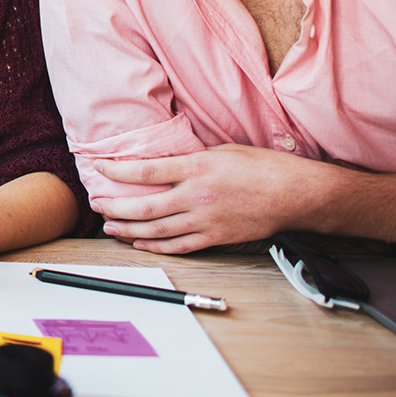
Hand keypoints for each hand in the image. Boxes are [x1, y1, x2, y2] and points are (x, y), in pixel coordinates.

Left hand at [94, 144, 319, 252]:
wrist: (298, 194)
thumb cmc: (265, 167)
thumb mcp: (224, 150)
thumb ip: (192, 159)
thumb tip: (166, 162)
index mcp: (198, 168)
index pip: (146, 171)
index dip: (118, 172)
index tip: (100, 168)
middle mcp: (197, 196)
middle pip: (144, 207)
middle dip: (115, 207)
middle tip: (97, 204)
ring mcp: (206, 221)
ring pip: (157, 231)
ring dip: (129, 230)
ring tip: (110, 226)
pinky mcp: (217, 238)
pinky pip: (179, 246)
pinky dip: (156, 246)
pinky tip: (140, 242)